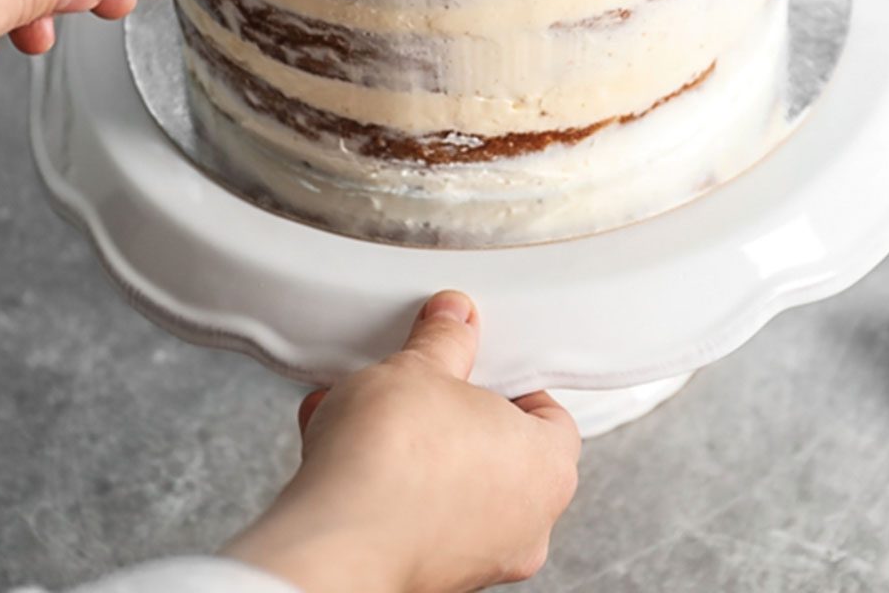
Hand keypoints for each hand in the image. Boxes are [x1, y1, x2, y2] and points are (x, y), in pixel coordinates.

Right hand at [223, 291, 579, 592]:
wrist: (338, 538)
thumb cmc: (395, 461)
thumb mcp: (420, 367)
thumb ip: (446, 339)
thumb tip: (454, 320)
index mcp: (547, 467)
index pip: (551, 415)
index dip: (510, 382)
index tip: (473, 364)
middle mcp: (527, 524)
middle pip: (499, 451)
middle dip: (451, 415)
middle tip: (420, 387)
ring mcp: (480, 557)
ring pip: (452, 485)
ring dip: (412, 449)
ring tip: (365, 415)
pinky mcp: (431, 574)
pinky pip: (416, 515)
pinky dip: (388, 484)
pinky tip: (343, 453)